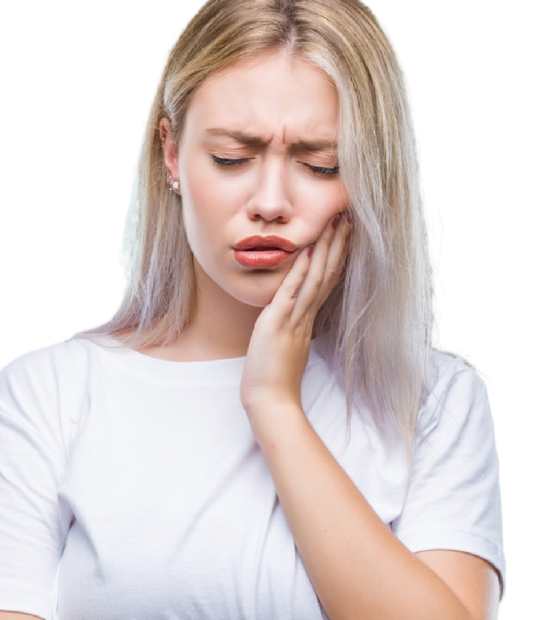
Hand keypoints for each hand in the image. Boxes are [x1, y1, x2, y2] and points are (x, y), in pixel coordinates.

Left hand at [240, 212, 350, 414]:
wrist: (272, 401)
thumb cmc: (275, 379)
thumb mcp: (286, 346)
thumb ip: (292, 328)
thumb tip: (290, 315)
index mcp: (308, 320)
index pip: (327, 282)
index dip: (336, 257)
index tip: (344, 234)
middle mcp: (306, 316)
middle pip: (328, 274)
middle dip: (339, 244)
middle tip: (348, 218)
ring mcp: (295, 319)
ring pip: (317, 278)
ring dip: (327, 249)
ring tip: (337, 223)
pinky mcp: (279, 323)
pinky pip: (294, 292)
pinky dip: (302, 270)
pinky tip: (309, 249)